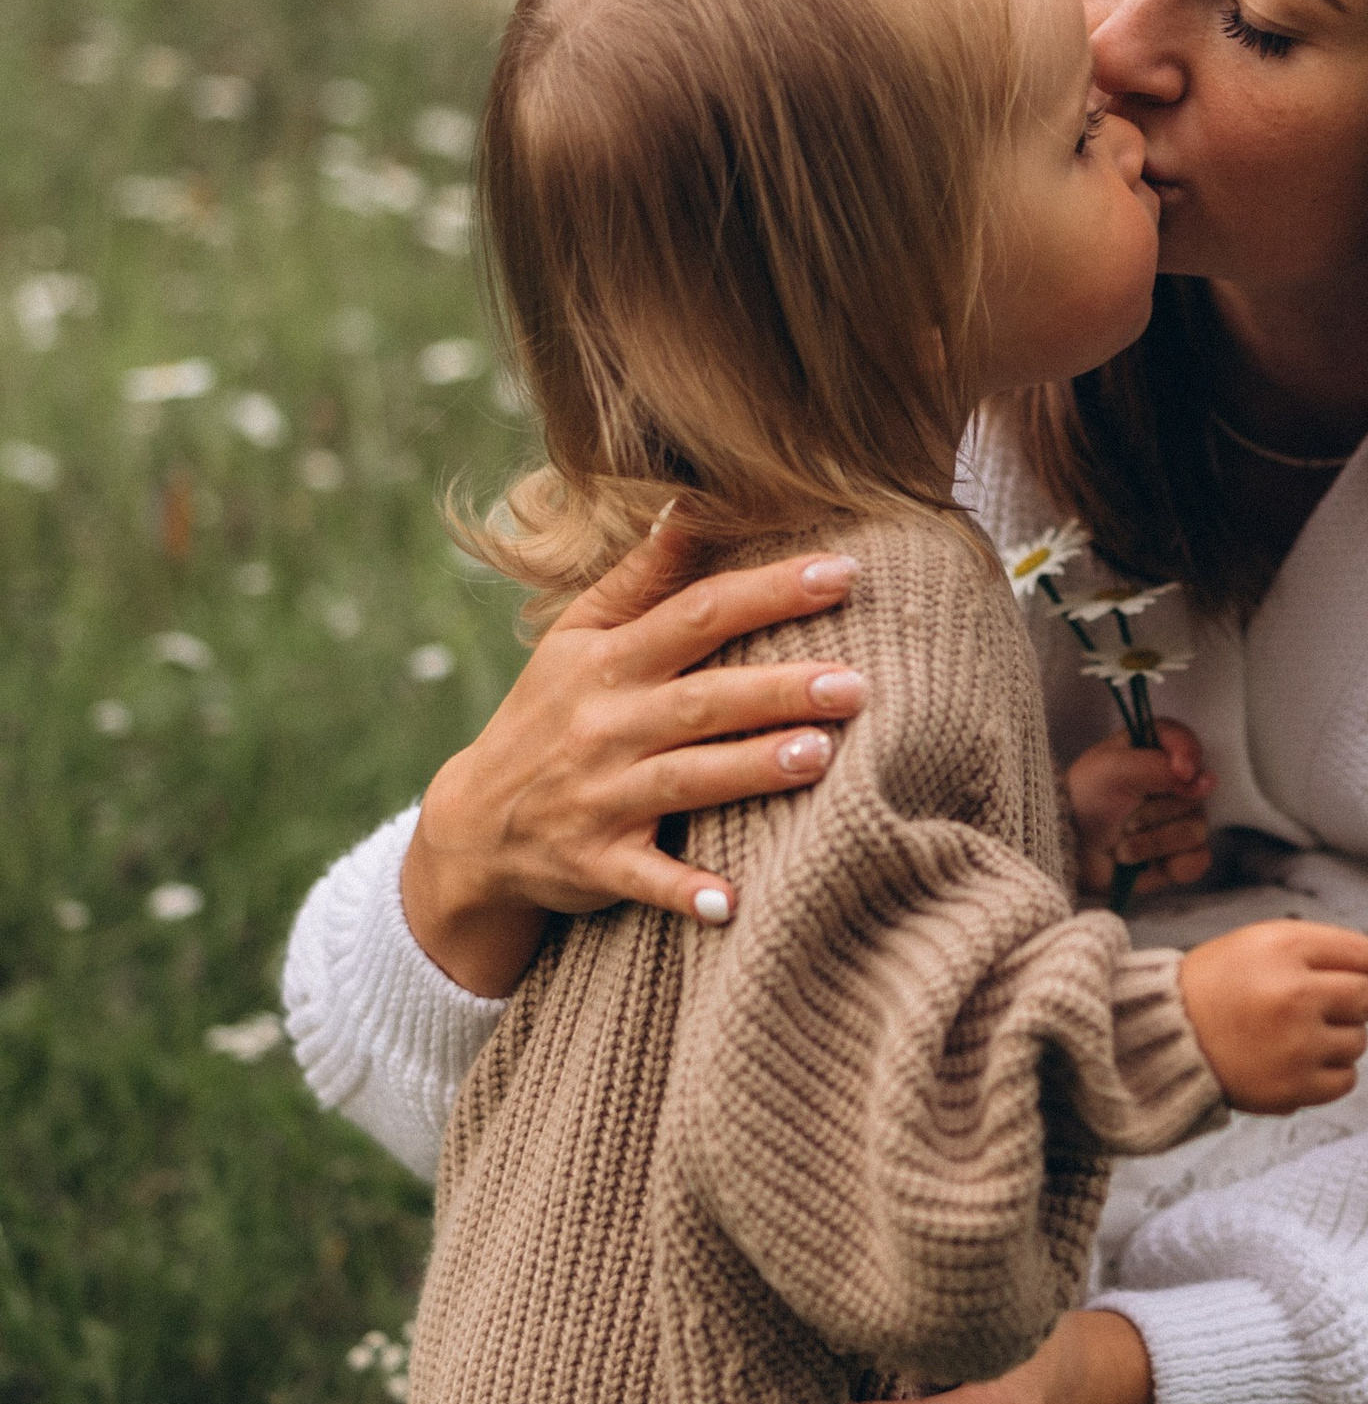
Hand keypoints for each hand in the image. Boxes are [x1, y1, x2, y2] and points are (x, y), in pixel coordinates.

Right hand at [400, 508, 873, 996]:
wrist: (474, 826)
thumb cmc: (549, 716)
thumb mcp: (577, 638)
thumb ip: (641, 577)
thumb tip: (693, 500)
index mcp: (608, 661)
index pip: (695, 614)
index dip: (767, 591)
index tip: (843, 572)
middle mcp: (605, 725)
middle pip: (701, 698)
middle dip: (777, 688)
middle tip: (856, 682)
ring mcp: (597, 797)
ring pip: (683, 780)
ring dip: (749, 770)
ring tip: (821, 756)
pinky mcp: (594, 864)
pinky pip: (643, 879)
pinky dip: (684, 893)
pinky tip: (734, 904)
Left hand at [1064, 719, 1214, 899]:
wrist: (1068, 854)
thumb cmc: (1083, 803)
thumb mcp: (1112, 770)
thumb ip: (1158, 766)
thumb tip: (1204, 780)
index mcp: (1152, 751)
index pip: (1185, 741)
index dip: (1188, 755)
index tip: (1181, 772)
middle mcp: (1172, 784)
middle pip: (1195, 794)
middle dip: (1156, 812)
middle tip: (1125, 818)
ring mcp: (1179, 821)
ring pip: (1195, 830)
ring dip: (1154, 842)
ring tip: (1123, 847)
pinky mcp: (1180, 856)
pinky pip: (1198, 860)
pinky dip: (1174, 865)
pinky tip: (1149, 866)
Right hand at [1177, 920, 1367, 1113]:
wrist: (1168, 1036)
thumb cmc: (1219, 983)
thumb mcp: (1265, 942)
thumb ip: (1329, 947)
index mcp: (1285, 951)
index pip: (1362, 954)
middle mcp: (1294, 997)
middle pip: (1367, 1000)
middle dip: (1356, 1000)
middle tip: (1324, 1002)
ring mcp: (1295, 1047)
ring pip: (1358, 1042)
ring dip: (1341, 1037)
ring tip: (1297, 1033)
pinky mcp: (1291, 1088)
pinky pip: (1345, 1080)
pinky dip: (1332, 1071)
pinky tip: (1300, 1060)